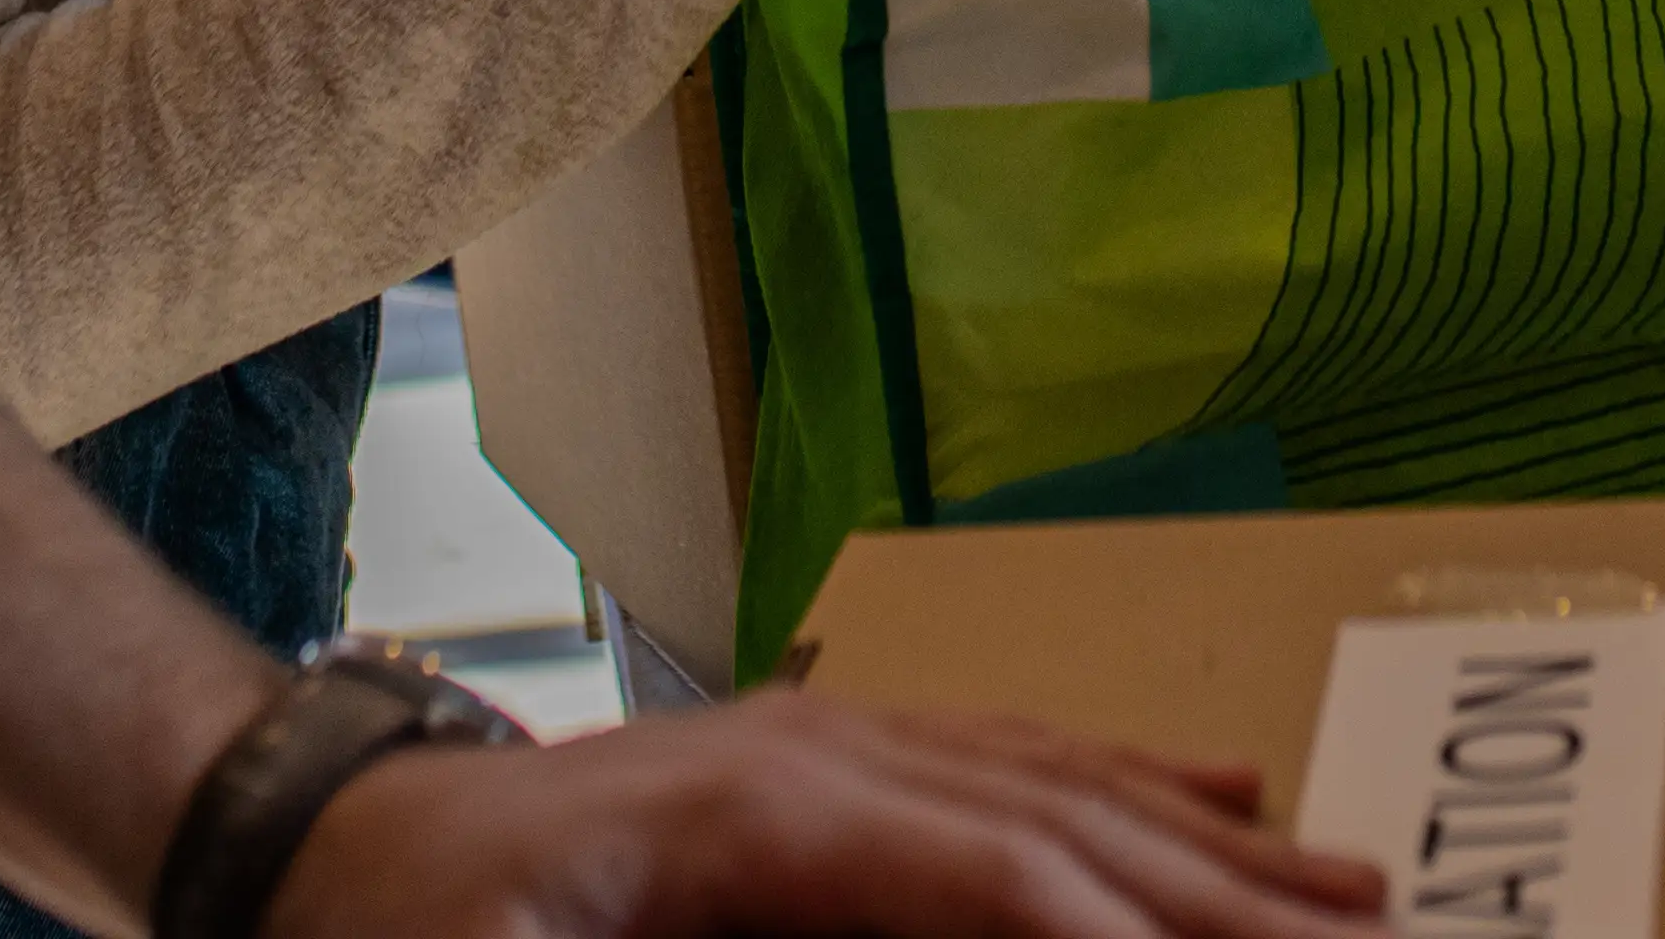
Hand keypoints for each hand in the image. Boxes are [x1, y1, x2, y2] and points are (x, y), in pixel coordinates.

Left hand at [272, 699, 1383, 934]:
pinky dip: (1129, 788)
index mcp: (760, 816)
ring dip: (1213, 850)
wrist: (308, 843)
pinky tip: (1222, 796)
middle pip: (1063, 821)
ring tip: (1356, 895)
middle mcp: (820, 752)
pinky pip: (1008, 767)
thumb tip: (971, 912)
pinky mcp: (817, 762)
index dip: (1129, 931)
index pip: (994, 871)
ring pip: (1061, 788)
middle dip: (1226, 897)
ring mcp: (824, 743)